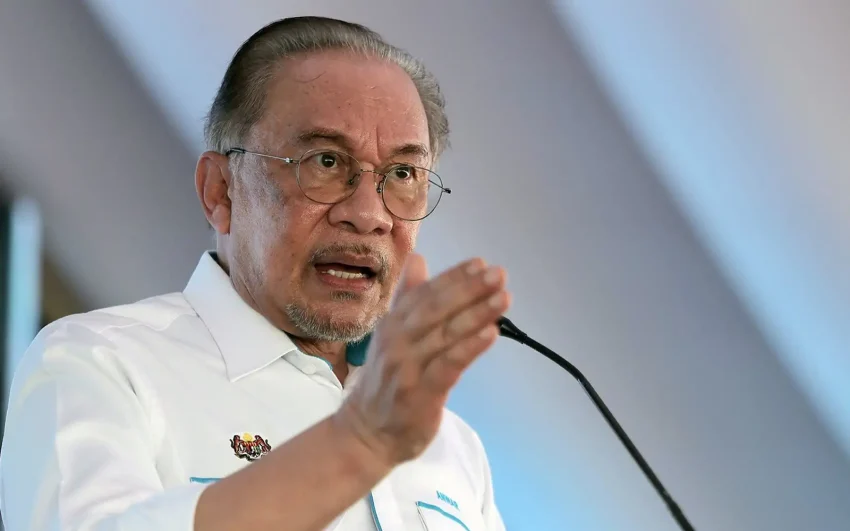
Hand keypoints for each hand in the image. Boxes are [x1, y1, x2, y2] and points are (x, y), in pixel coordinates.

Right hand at [335, 253, 510, 465]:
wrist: (365, 433)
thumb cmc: (386, 382)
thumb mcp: (391, 335)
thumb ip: (407, 298)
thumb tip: (419, 259)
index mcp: (393, 324)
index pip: (426, 293)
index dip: (454, 277)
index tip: (480, 262)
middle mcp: (398, 341)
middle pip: (437, 309)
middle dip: (469, 289)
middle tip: (498, 274)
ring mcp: (408, 367)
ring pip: (445, 335)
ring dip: (476, 314)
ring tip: (503, 298)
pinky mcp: (420, 393)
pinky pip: (448, 365)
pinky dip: (470, 347)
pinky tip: (491, 334)